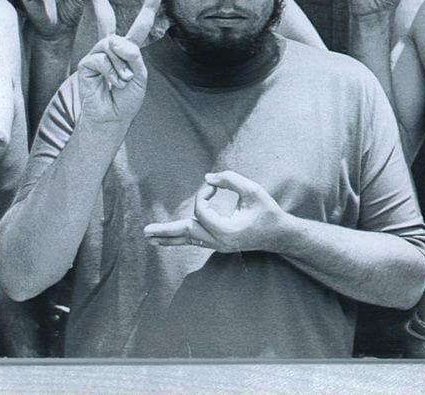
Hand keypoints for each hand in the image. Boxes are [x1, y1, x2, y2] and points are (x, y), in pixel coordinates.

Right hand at [75, 0, 161, 123]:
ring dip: (123, 66)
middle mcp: (111, 48)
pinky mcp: (87, 63)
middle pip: (106, 17)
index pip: (140, 26)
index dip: (148, 8)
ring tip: (123, 82)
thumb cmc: (126, 100)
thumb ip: (133, 56)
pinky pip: (103, 57)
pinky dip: (113, 72)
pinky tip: (112, 84)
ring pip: (113, 44)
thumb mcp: (140, 76)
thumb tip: (116, 42)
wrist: (111, 118)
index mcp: (128, 50)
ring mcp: (97, 53)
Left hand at [143, 170, 285, 253]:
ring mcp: (218, 245)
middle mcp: (220, 242)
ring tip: (149, 238)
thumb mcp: (253, 191)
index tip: (214, 185)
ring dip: (169, 237)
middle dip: (166, 232)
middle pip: (187, 234)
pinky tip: (167, 241)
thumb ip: (230, 180)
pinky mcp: (218, 243)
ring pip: (189, 239)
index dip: (204, 194)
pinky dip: (180, 239)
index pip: (202, 211)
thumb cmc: (268, 212)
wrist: (280, 235)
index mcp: (227, 231)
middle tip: (145, 232)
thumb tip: (207, 179)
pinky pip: (195, 240)